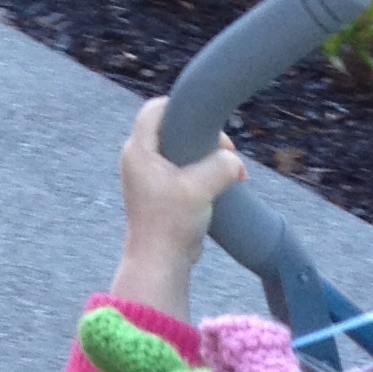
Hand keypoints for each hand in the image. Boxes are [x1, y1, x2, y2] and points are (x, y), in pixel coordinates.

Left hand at [109, 95, 248, 319]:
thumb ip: (221, 166)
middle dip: (203, 137)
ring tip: (227, 172)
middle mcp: (138, 160)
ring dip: (206, 158)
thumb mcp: (201, 187)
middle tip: (226, 153)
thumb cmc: (172, 224)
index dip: (183, 107)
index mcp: (139, 151)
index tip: (211, 124)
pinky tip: (219, 186)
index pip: (156, 109)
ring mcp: (147, 177)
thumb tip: (234, 162)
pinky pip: (182, 171)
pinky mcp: (159, 194)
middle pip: (172, 129)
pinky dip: (201, 174)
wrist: (160, 263)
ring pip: (180, 151)